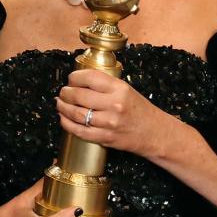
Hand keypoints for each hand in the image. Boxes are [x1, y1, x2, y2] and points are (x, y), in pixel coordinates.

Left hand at [56, 68, 177, 158]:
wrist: (155, 133)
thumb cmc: (139, 110)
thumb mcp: (126, 90)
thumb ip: (105, 85)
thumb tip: (79, 80)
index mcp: (119, 89)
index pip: (89, 77)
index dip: (74, 77)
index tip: (70, 79)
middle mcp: (114, 104)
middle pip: (78, 95)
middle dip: (65, 93)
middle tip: (63, 92)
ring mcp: (109, 123)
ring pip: (76, 114)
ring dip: (63, 108)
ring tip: (60, 104)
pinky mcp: (106, 138)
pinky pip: (80, 131)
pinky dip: (67, 124)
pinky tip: (64, 118)